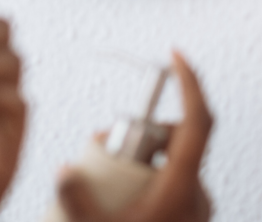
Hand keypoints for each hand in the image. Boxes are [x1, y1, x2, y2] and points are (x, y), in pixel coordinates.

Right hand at [56, 51, 213, 221]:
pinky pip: (175, 180)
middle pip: (179, 138)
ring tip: (118, 171)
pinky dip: (153, 172)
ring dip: (149, 153)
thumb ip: (76, 197)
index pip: (196, 120)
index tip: (177, 56)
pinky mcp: (191, 216)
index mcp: (181, 188)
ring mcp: (196, 207)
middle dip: (148, 128)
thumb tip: (65, 170)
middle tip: (115, 142)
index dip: (189, 82)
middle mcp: (196, 193)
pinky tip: (129, 190)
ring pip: (175, 160)